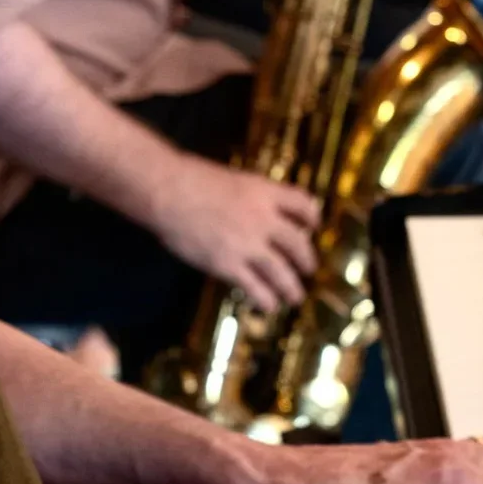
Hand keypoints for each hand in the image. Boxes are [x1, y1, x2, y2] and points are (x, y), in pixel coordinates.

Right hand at [149, 152, 318, 310]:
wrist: (168, 191)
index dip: (312, 217)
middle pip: (298, 243)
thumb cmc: (191, 178)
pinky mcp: (228, 264)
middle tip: (308, 269)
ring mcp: (248, 244)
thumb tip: (254, 209)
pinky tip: (268, 305)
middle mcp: (264, 219)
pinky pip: (255, 287)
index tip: (314, 226)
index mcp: (265, 192)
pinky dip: (265, 298)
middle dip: (306, 260)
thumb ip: (248, 196)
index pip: (303, 204)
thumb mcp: (232, 179)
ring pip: (281, 272)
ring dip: (291, 287)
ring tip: (295, 297)